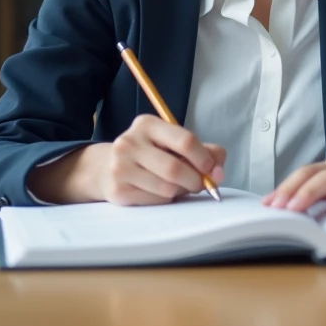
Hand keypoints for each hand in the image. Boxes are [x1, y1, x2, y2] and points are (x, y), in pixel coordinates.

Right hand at [96, 115, 225, 204]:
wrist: (107, 167)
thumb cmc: (151, 154)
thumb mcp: (173, 143)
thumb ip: (204, 151)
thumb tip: (218, 173)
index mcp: (147, 124)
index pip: (185, 141)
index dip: (204, 159)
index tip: (212, 170)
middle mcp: (129, 142)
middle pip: (174, 168)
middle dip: (195, 180)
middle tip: (200, 185)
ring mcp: (120, 167)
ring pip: (166, 188)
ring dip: (180, 191)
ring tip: (178, 186)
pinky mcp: (118, 190)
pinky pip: (154, 201)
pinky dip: (165, 199)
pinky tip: (159, 191)